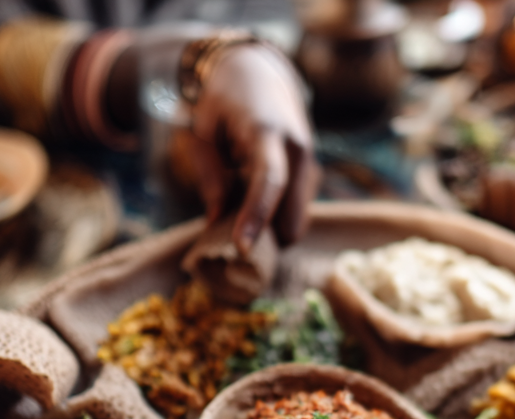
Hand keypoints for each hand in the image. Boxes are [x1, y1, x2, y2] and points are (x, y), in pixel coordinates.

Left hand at [190, 45, 316, 253]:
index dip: (256, 216)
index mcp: (267, 132)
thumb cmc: (223, 101)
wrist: (260, 72)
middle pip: (290, 214)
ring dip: (268, 227)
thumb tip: (217, 220)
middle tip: (229, 235)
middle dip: (264, 236)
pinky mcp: (312, 173)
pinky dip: (275, 217)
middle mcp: (299, 148)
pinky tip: (253, 198)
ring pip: (295, 219)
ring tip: (239, 205)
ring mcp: (310, 162)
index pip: (269, 180)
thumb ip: (209, 174)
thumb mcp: (202, 131)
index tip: (241, 249)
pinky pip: (296, 211)